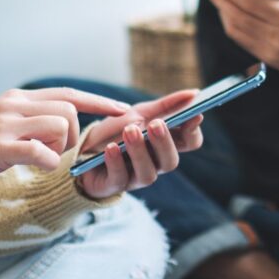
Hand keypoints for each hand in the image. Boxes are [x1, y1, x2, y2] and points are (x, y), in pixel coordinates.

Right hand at [0, 87, 131, 194]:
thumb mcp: (1, 125)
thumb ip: (29, 123)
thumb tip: (61, 130)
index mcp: (18, 98)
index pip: (70, 93)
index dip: (100, 103)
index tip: (124, 111)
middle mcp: (14, 104)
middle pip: (71, 109)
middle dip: (76, 135)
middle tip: (59, 153)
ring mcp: (6, 123)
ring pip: (61, 126)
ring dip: (61, 149)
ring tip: (40, 160)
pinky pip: (41, 152)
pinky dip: (47, 164)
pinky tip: (36, 169)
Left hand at [77, 90, 204, 197]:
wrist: (82, 148)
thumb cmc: (116, 130)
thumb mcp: (140, 112)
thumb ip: (167, 105)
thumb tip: (195, 93)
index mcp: (166, 145)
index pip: (190, 142)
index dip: (194, 130)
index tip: (194, 114)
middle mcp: (155, 164)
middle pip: (171, 161)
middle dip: (164, 142)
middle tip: (156, 124)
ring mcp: (136, 177)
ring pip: (149, 173)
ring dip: (139, 151)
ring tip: (130, 131)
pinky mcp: (114, 185)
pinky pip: (119, 178)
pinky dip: (116, 162)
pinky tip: (111, 148)